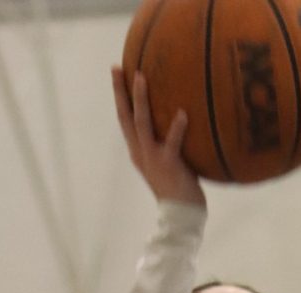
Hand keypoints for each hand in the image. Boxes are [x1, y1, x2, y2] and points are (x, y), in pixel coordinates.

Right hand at [112, 67, 204, 207]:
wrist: (180, 216)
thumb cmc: (179, 188)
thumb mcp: (168, 162)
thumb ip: (168, 142)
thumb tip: (182, 116)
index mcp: (138, 151)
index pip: (125, 119)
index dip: (120, 96)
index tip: (117, 72)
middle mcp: (141, 152)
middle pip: (125, 117)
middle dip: (120, 92)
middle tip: (117, 68)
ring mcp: (152, 158)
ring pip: (142, 124)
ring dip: (140, 100)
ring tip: (141, 77)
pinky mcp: (169, 165)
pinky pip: (172, 143)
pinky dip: (176, 128)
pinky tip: (182, 113)